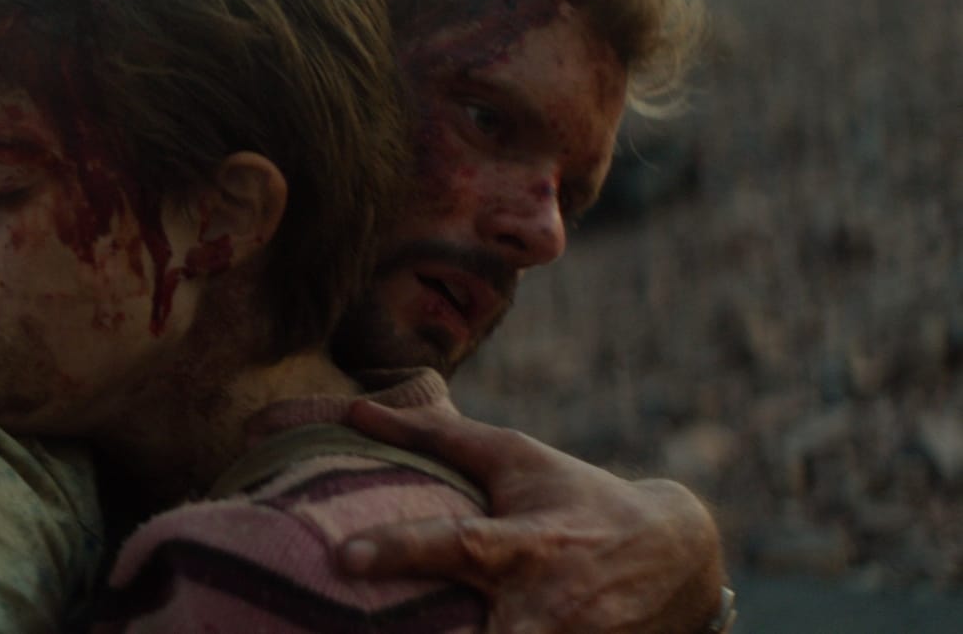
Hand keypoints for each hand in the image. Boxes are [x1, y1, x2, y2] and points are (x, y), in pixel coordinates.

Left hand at [337, 400, 723, 633]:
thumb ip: (436, 437)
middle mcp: (542, 607)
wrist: (677, 557)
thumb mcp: (517, 459)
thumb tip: (356, 410)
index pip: (456, 545)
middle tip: (348, 628)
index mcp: (524, 544)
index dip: (401, 550)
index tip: (345, 556)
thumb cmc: (575, 497)